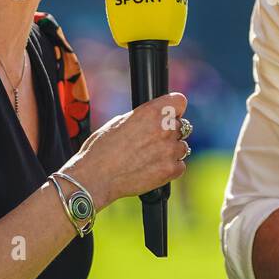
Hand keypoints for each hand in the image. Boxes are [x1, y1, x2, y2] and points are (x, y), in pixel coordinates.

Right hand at [58, 92, 189, 206]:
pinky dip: (170, 168)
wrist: (96, 177)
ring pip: (182, 147)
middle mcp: (165, 128)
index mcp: (152, 112)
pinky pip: (180, 165)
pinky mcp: (171, 170)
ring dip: (171, 151)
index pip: (179, 101)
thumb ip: (143, 118)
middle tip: (151, 142)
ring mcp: (170, 150)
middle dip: (169, 132)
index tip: (170, 114)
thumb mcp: (119, 121)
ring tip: (149, 157)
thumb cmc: (101, 149)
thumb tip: (153, 118)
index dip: (174, 109)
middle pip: (181, 126)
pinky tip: (152, 169)